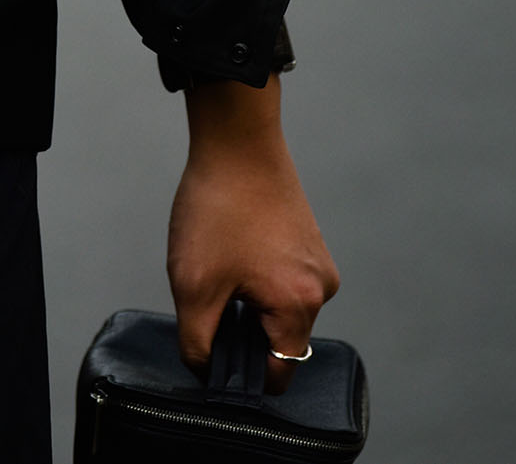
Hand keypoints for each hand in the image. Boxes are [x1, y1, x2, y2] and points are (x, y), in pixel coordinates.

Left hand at [167, 78, 339, 394]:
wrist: (237, 139)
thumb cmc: (219, 207)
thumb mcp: (194, 284)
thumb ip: (198, 342)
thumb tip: (206, 370)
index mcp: (300, 305)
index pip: (280, 373)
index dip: (242, 376)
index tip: (212, 354)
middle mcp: (321, 288)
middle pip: (279, 340)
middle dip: (240, 329)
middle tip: (207, 298)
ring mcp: (318, 261)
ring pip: (278, 307)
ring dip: (246, 300)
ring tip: (218, 264)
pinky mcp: (308, 240)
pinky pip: (282, 279)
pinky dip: (255, 276)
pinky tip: (230, 248)